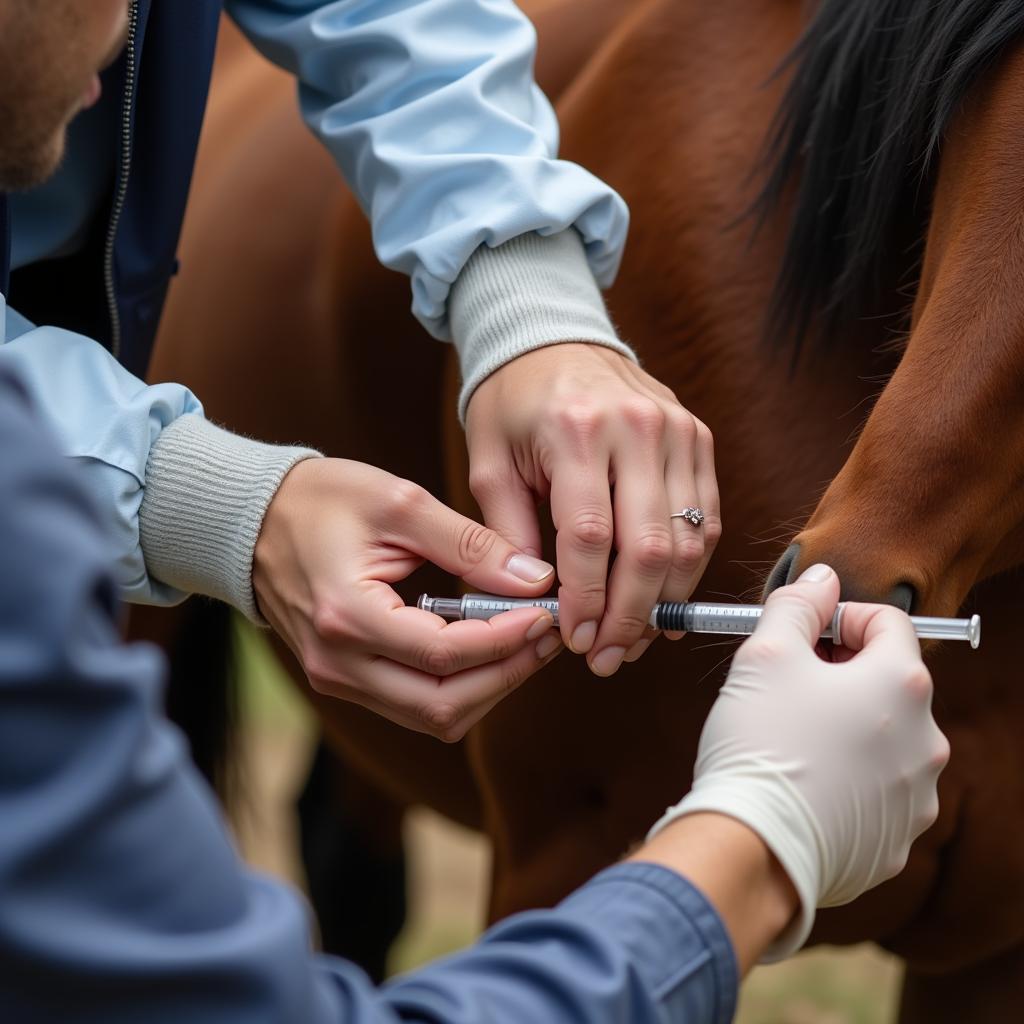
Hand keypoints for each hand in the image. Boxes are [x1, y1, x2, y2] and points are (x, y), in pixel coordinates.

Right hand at [252, 458, 563, 740]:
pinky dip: (460, 685)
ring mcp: (336, 679)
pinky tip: (489, 648)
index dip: (506, 640)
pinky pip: (415, 703)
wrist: (251, 519)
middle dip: (507, 675)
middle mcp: (337, 664)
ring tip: (528, 642)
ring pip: (432, 716)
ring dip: (489, 687)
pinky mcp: (344, 679)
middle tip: (548, 636)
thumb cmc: (323, 500)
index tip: (547, 613)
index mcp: (346, 616)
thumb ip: (471, 544)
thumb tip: (534, 579)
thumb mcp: (400, 503)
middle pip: (443, 706)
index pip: (444, 653)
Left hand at [465, 344, 719, 675]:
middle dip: (629, 615)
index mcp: (575, 430)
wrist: (554, 338)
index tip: (575, 639)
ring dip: (663, 601)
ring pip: (689, 539)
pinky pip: (707, 518)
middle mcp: (636, 427)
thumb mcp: (489, 465)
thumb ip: (508, 535)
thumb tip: (534, 604)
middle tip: (607, 656)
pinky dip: (689, 568)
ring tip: (633, 638)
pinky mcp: (698, 437)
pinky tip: (663, 601)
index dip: (587, 600)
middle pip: (649, 546)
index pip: (591, 537)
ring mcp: (677, 430)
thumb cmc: (513, 405)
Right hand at [646, 564, 949, 958]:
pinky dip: (847, 779)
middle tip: (787, 685)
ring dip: (846, 727)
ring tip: (791, 739)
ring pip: (884, 739)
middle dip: (841, 673)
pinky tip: (802, 783)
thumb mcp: (766, 653)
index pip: (888, 622)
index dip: (840, 617)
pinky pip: (876, 792)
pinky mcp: (896, 842)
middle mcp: (926, 739)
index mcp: (901, 684)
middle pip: (888, 681)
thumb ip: (797, 604)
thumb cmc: (761, 743)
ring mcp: (916, 796)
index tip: (802, 636)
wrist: (752, 846)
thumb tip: (822, 578)